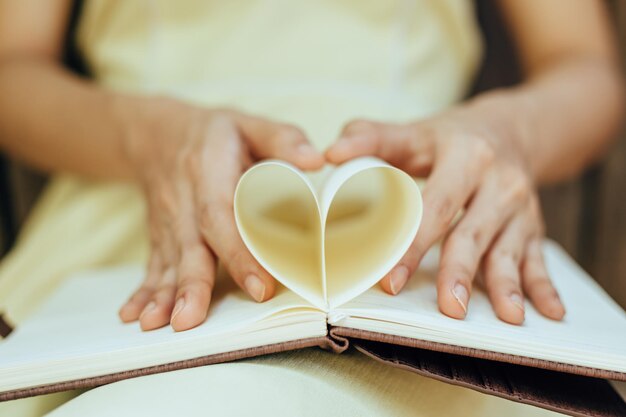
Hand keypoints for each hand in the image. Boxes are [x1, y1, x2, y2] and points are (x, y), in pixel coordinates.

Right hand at [117, 98, 323, 330]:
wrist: (158, 134)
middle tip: (191, 320)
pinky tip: (134, 317)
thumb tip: (317, 160)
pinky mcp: (160, 235)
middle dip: (191, 285)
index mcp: (208, 171)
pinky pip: (151, 264)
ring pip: (167, 261)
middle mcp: (183, 200)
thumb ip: (282, 139)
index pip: (222, 214)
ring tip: (162, 325)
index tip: (260, 285)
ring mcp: (167, 221)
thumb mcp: (248, 123)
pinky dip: (143, 292)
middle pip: (188, 246)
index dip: (239, 251)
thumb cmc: (215, 133)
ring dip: (164, 296)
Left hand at [325, 104, 565, 324]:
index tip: (390, 277)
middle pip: (474, 232)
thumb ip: (373, 138)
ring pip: (509, 250)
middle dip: (459, 271)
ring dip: (506, 284)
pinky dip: (545, 287)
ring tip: (505, 316)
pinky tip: (549, 312)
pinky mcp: (534, 227)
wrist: (511, 128)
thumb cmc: (452, 136)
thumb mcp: (417, 130)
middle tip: (447, 308)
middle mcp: (499, 182)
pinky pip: (540, 259)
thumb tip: (331, 152)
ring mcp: (520, 207)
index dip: (412, 242)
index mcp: (467, 156)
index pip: (435, 205)